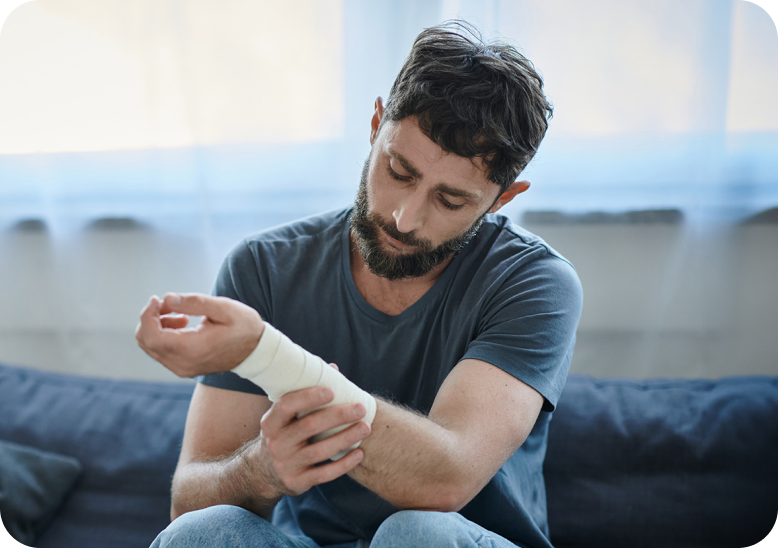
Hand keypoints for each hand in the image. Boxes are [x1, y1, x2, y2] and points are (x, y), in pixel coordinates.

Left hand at [135, 292, 263, 376]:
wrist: (256, 351)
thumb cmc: (243, 326)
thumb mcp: (223, 308)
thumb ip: (194, 303)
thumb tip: (166, 299)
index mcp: (192, 349)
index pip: (152, 336)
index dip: (147, 315)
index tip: (157, 299)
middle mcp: (183, 364)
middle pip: (145, 341)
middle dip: (150, 318)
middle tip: (169, 304)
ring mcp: (182, 368)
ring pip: (150, 347)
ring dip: (156, 326)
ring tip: (181, 315)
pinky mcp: (182, 368)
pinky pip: (160, 351)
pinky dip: (163, 335)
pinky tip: (182, 324)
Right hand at [246, 386, 370, 497]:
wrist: (264, 472)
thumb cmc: (284, 433)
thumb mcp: (285, 416)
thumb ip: (307, 393)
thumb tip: (332, 369)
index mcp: (271, 422)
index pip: (287, 405)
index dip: (309, 397)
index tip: (332, 391)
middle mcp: (276, 443)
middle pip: (309, 426)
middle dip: (338, 415)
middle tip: (361, 408)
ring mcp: (286, 464)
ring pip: (320, 451)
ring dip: (346, 438)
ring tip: (366, 428)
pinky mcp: (297, 482)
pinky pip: (324, 474)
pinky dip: (343, 464)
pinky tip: (359, 454)